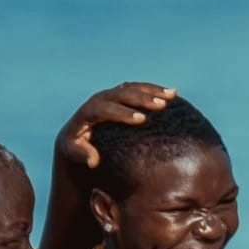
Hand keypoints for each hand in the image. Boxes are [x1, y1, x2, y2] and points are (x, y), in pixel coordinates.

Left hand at [57, 82, 172, 172]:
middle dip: (142, 98)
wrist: (77, 134)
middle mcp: (100, 98)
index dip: (124, 113)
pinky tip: (174, 93)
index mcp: (89, 111)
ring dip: (153, 90)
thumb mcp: (74, 152)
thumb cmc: (77, 147)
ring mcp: (112, 94)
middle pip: (122, 94)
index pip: (106, 109)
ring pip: (133, 88)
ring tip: (172, 95)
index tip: (142, 119)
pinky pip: (140, 89)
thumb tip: (93, 160)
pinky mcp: (121, 94)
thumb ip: (82, 154)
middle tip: (161, 105)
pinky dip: (156, 90)